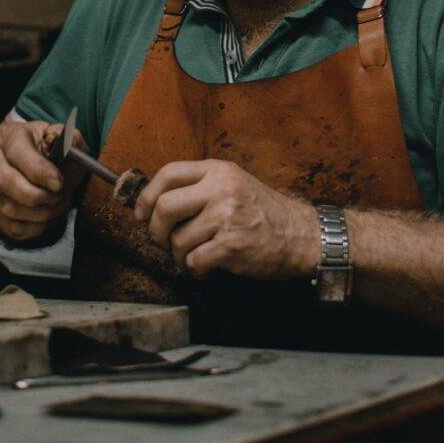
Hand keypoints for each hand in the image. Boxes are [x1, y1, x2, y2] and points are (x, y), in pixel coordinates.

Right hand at [0, 118, 85, 240]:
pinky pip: (9, 226)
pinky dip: (32, 228)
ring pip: (8, 208)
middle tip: (59, 196)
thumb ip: (67, 138)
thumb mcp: (59, 135)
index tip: (58, 183)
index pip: (18, 153)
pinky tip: (45, 218)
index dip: (39, 171)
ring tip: (56, 206)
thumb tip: (66, 147)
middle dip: (38, 196)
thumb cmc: (44, 147)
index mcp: (10, 137)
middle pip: (6, 182)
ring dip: (39, 214)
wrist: (21, 157)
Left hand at [134, 159, 318, 279]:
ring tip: (196, 258)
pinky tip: (211, 269)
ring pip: (177, 240)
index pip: (169, 173)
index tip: (142, 214)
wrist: (302, 236)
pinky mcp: (232, 245)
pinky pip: (194, 262)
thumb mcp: (234, 185)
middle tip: (164, 242)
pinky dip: (197, 271)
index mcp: (218, 171)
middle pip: (164, 207)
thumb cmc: (265, 213)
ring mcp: (227, 216)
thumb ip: (200, 188)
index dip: (147, 195)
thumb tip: (155, 203)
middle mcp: (221, 189)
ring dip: (180, 257)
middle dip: (156, 231)